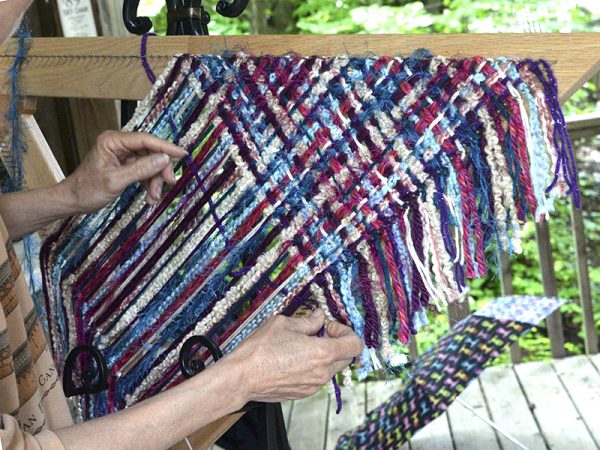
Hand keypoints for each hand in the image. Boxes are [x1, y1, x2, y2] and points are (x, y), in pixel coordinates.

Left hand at [62, 130, 186, 212]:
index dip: (165, 147)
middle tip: (168, 183)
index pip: (145, 140)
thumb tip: (164, 159)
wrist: (73, 201)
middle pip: (150, 152)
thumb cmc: (87, 190)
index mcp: (113, 141)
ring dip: (155, 180)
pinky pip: (144, 171)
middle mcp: (119, 144)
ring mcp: (123, 155)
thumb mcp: (115, 180)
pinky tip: (150, 196)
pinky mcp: (125, 165)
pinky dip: (149, 184)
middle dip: (159, 170)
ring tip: (154, 197)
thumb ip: (141, 169)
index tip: (182, 154)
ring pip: (150, 163)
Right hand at [224, 309, 362, 402]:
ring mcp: (313, 385)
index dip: (345, 331)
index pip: (355, 344)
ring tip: (302, 346)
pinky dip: (314, 366)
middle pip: (346, 357)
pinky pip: (318, 377)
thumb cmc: (260, 349)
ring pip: (332, 368)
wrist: (242, 377)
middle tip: (316, 333)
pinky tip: (294, 358)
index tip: (327, 326)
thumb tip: (319, 317)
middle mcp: (322, 372)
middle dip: (336, 342)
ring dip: (325, 355)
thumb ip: (308, 321)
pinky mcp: (303, 393)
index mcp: (322, 353)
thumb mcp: (284, 324)